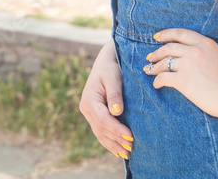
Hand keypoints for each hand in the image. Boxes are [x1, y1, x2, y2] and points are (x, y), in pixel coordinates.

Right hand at [79, 39, 133, 158]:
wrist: (105, 64)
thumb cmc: (110, 69)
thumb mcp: (113, 78)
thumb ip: (114, 94)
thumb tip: (116, 113)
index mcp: (89, 99)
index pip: (103, 119)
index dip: (116, 129)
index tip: (130, 136)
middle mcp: (86, 109)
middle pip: (101, 129)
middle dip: (116, 140)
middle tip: (132, 148)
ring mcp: (89, 114)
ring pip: (100, 134)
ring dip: (113, 145)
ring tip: (127, 153)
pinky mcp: (94, 117)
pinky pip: (100, 132)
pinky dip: (109, 142)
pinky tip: (118, 151)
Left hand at [144, 28, 217, 117]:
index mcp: (205, 43)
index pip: (180, 34)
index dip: (166, 34)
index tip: (157, 37)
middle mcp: (193, 51)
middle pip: (168, 47)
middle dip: (156, 52)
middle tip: (150, 57)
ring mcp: (187, 65)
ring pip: (163, 62)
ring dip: (154, 66)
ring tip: (149, 70)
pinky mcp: (182, 80)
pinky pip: (163, 77)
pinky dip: (157, 80)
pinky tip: (156, 85)